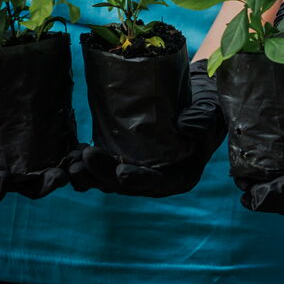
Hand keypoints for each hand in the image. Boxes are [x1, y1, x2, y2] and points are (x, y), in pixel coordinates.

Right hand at [0, 113, 67, 207]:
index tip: (1, 178)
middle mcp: (12, 172)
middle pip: (29, 188)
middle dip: (43, 186)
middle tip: (55, 176)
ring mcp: (35, 161)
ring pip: (51, 177)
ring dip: (61, 175)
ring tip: (69, 167)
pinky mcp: (55, 146)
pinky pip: (67, 158)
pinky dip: (75, 157)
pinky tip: (80, 150)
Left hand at [67, 60, 226, 196]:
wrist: (197, 99)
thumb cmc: (208, 109)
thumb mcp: (210, 114)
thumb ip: (201, 121)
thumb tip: (183, 125)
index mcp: (180, 176)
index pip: (157, 184)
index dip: (138, 180)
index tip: (120, 172)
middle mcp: (157, 179)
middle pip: (126, 184)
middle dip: (103, 175)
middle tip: (85, 158)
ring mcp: (139, 170)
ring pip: (109, 179)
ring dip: (89, 173)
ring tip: (73, 160)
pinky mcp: (126, 158)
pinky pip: (104, 167)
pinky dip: (88, 163)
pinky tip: (74, 152)